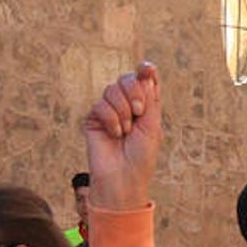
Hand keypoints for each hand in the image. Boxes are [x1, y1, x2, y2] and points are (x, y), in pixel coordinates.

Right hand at [84, 62, 161, 211]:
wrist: (123, 178)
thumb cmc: (142, 157)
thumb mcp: (152, 126)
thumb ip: (149, 99)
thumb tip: (146, 72)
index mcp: (145, 107)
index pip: (144, 81)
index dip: (145, 71)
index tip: (147, 67)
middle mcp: (127, 106)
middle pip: (127, 79)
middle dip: (134, 91)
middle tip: (140, 112)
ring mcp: (110, 111)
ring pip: (112, 90)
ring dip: (123, 110)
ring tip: (126, 131)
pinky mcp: (94, 119)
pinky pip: (100, 105)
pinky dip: (111, 119)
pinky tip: (115, 134)